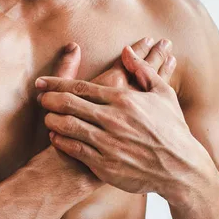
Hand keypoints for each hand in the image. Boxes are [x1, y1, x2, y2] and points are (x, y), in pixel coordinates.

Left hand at [35, 39, 208, 195]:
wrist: (180, 168)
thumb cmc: (172, 129)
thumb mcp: (163, 94)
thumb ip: (143, 70)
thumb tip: (126, 50)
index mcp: (125, 100)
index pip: (82, 87)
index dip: (57, 84)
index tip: (41, 82)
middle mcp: (114, 120)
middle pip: (70, 104)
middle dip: (49, 99)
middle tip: (37, 96)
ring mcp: (108, 143)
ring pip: (69, 126)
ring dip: (52, 119)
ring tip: (44, 115)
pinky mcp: (105, 164)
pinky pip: (75, 150)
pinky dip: (61, 141)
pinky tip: (54, 136)